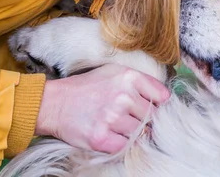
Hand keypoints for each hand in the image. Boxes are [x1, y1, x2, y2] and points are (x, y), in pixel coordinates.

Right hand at [35, 63, 169, 152]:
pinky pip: (126, 146)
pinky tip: (110, 134)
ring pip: (141, 132)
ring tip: (116, 124)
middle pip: (153, 116)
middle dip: (144, 119)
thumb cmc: (88, 87)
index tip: (149, 106)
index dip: (157, 104)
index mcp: (129, 77)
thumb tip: (164, 97)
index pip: (163, 97)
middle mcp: (123, 96)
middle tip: (127, 116)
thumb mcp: (115, 72)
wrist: (55, 103)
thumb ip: (141, 81)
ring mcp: (112, 118)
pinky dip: (120, 143)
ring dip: (132, 132)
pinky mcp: (101, 138)